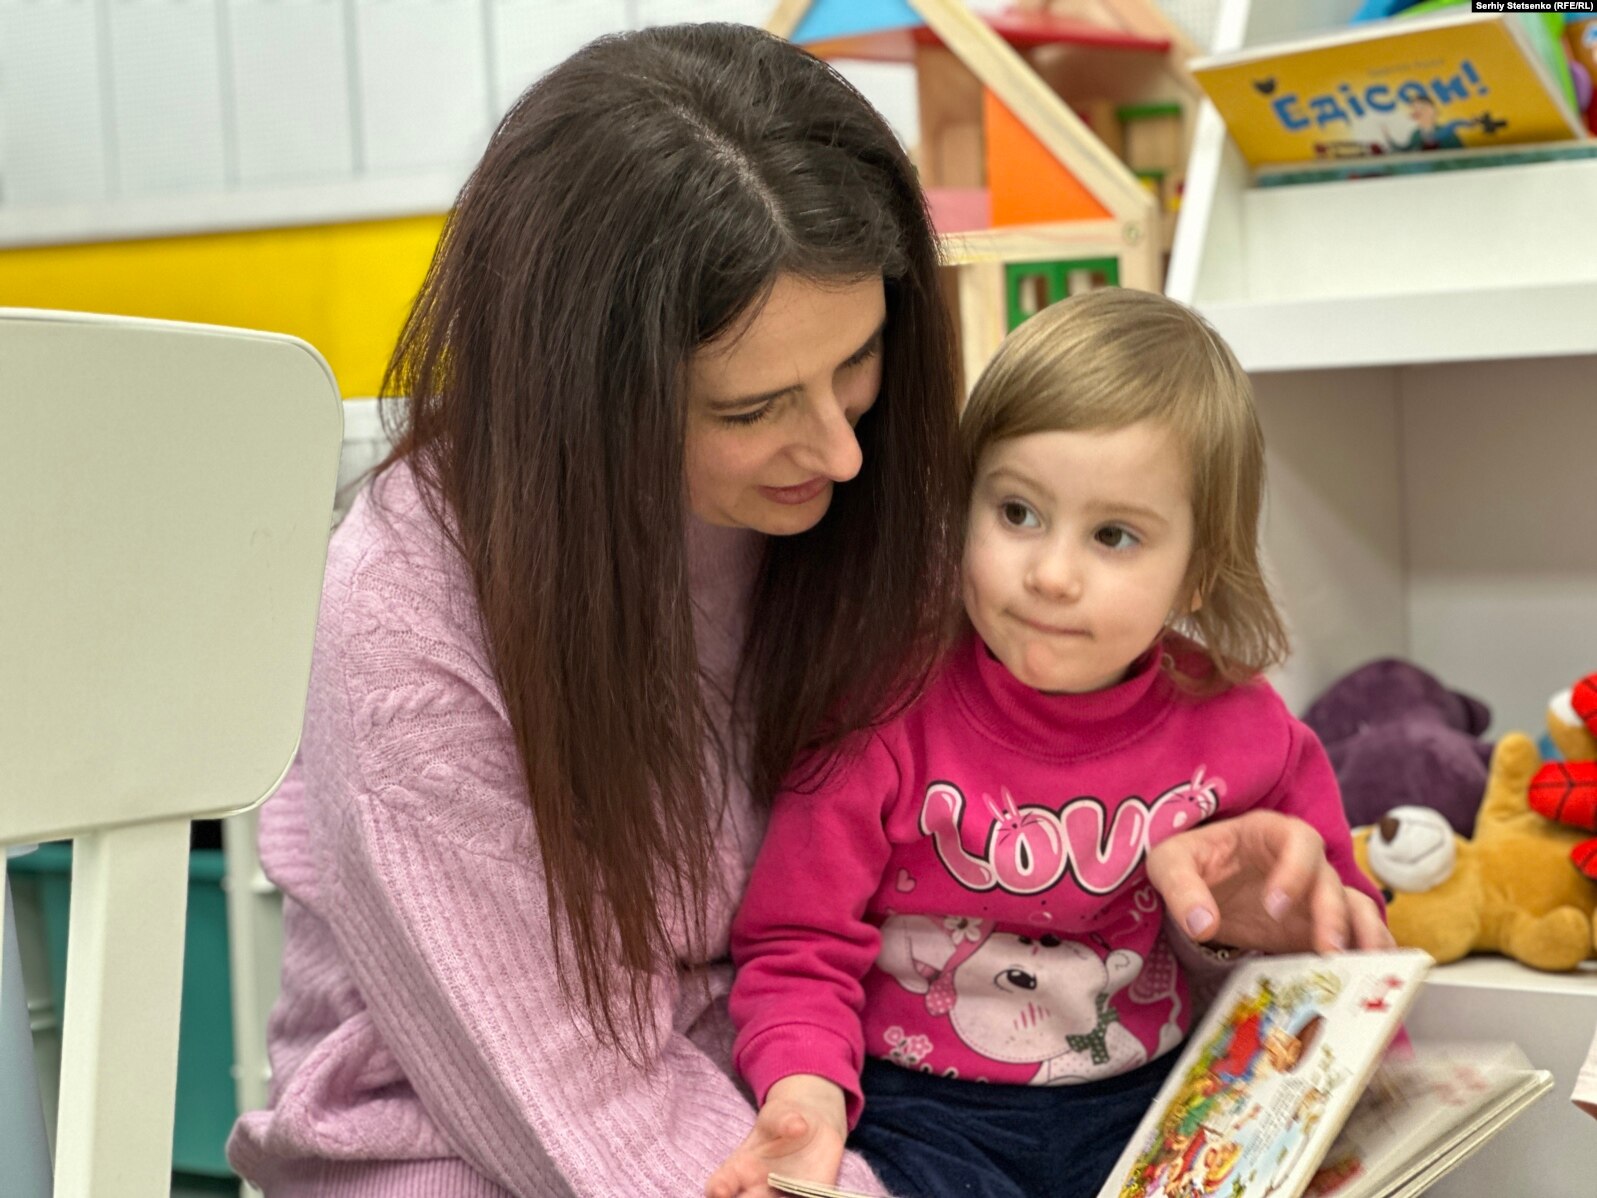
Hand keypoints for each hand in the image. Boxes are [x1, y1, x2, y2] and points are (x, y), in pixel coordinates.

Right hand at [705, 1074, 847, 1197]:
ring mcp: (781, 1196)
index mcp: (740, 1167)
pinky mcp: (807, 1196)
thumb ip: (784, 1119)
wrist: (813, 1127)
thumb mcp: (780, 1113)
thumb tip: (798, 1126)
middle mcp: (757, 1188)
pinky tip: (809, 1196)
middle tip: (757, 1196)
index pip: (720, 1183)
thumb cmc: (785, 1119)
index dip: (718, 1189)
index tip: (720, 1191)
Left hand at [1146, 810, 1393, 954]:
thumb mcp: (1170, 864)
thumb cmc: (1187, 860)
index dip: (1295, 872)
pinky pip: (1351, 937)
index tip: (1275, 906)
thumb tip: (1201, 926)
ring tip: (1370, 967)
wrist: (1195, 883)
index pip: (1300, 842)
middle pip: (1331, 881)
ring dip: (1365, 935)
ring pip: (1355, 907)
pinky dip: (1364, 954)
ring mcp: (1314, 896)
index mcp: (1271, 833)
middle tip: (1328, 950)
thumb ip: (1181, 889)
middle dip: (1334, 915)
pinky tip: (1370, 978)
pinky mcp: (1315, 927)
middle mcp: (1303, 862)